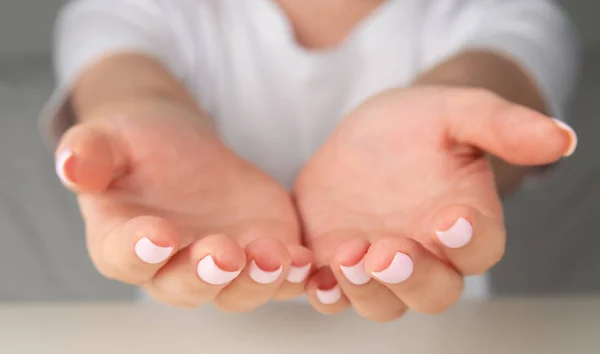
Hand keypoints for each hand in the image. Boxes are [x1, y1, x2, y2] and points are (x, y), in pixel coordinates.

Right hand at [55, 99, 311, 309]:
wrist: (183, 149)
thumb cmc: (138, 147)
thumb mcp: (109, 139)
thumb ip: (90, 153)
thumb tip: (71, 165)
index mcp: (124, 242)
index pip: (125, 257)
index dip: (139, 251)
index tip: (157, 235)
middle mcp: (172, 266)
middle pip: (188, 287)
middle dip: (207, 275)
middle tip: (224, 254)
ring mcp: (221, 264)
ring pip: (239, 289)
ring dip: (258, 280)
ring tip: (275, 257)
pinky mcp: (259, 252)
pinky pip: (279, 274)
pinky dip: (293, 272)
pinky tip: (306, 259)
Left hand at [294, 87, 575, 321]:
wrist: (369, 134)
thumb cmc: (420, 125)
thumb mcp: (456, 112)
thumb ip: (502, 126)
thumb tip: (561, 138)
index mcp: (465, 223)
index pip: (479, 246)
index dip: (468, 239)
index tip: (451, 220)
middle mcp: (427, 255)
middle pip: (432, 292)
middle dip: (412, 277)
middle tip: (389, 251)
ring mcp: (379, 264)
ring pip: (381, 302)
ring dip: (365, 288)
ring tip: (348, 254)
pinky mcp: (337, 262)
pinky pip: (331, 293)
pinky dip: (323, 290)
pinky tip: (309, 273)